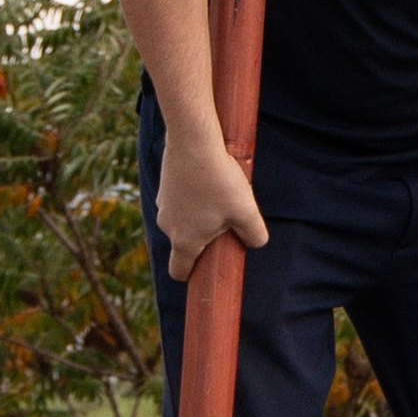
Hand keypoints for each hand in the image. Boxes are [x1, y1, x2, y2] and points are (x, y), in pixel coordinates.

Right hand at [155, 127, 268, 280]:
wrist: (193, 139)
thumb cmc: (220, 179)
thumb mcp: (246, 211)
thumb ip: (254, 235)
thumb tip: (255, 242)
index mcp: (185, 241)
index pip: (179, 272)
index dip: (192, 277)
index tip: (206, 271)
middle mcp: (168, 226)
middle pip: (185, 243)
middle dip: (205, 238)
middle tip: (227, 219)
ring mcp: (162, 204)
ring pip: (183, 219)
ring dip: (200, 214)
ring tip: (220, 192)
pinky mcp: (164, 185)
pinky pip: (180, 199)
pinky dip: (193, 195)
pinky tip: (209, 178)